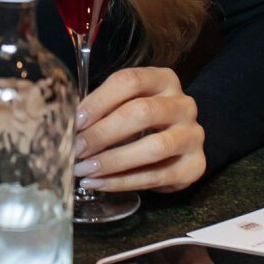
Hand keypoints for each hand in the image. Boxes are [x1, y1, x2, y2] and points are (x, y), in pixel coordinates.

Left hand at [73, 66, 205, 194]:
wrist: (182, 144)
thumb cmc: (145, 121)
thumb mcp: (128, 104)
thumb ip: (104, 108)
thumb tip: (68, 124)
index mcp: (163, 80)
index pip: (129, 81)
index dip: (99, 101)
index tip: (75, 121)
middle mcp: (183, 104)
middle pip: (141, 113)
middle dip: (103, 133)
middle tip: (76, 148)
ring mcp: (192, 135)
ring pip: (153, 147)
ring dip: (113, 161)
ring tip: (84, 170)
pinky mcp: (194, 166)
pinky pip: (156, 176)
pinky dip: (123, 181)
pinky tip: (99, 183)